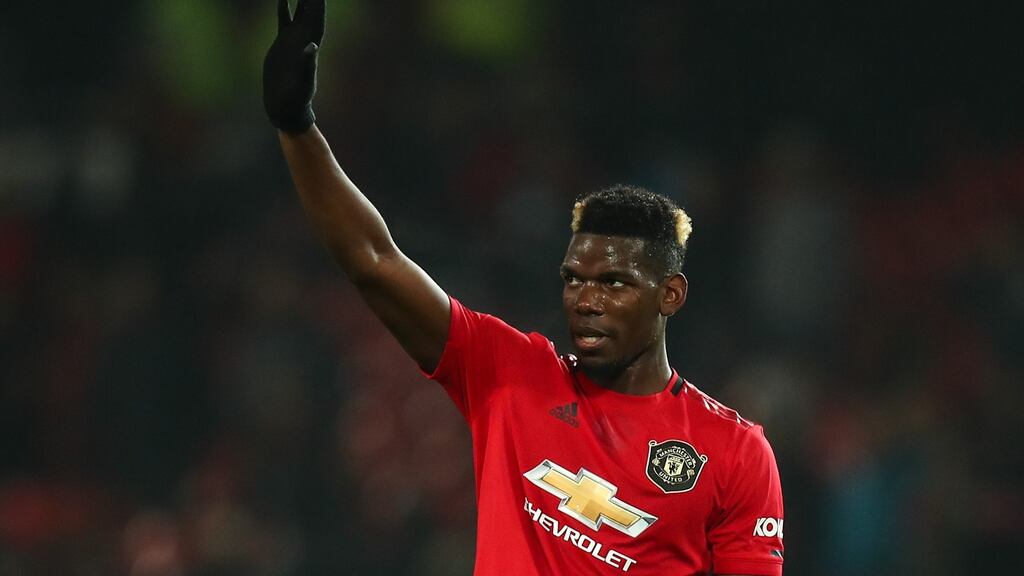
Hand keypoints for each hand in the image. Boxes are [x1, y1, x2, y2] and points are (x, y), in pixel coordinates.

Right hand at [263, 0, 325, 133]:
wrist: (286, 104)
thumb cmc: (297, 97)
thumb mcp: (303, 80)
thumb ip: (307, 64)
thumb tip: (311, 47)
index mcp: (311, 43)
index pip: (317, 16)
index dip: (318, 2)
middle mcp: (304, 38)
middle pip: (310, 9)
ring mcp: (294, 39)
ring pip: (299, 11)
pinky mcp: (283, 43)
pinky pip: (285, 19)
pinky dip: (284, 7)